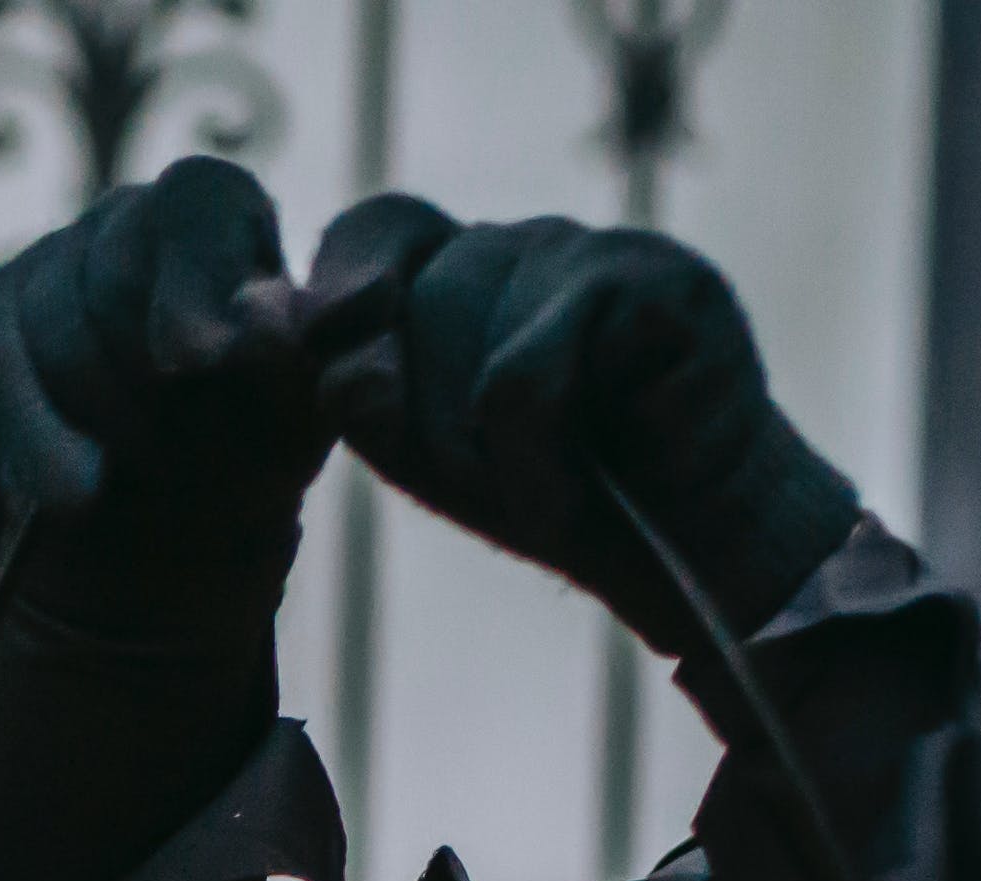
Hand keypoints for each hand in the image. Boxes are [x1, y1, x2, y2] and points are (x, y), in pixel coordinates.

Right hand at [0, 152, 327, 637]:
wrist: (177, 502)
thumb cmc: (250, 440)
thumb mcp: (294, 412)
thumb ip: (285, 366)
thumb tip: (256, 324)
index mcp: (214, 209)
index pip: (193, 207)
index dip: (190, 283)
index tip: (197, 361)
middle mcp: (123, 215)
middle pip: (114, 282)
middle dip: (150, 390)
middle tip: (188, 467)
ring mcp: (42, 262)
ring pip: (48, 332)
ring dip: (95, 427)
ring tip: (143, 484)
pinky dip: (27, 436)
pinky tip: (69, 489)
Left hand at [284, 197, 861, 653]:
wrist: (696, 550)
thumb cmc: (565, 498)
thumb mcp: (428, 451)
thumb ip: (356, 385)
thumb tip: (283, 316)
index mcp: (468, 268)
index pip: (375, 230)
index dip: (343, 297)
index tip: (352, 385)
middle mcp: (526, 244)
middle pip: (405, 300)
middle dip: (427, 428)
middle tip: (494, 488)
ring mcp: (595, 250)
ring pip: (462, 339)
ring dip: (484, 459)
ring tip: (549, 494)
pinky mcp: (659, 283)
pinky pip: (523, 382)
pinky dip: (535, 465)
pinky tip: (586, 489)